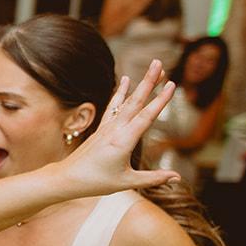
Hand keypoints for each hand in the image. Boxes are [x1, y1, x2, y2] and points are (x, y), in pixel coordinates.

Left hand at [56, 61, 179, 196]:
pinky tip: (126, 80)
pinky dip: (121, 92)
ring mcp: (108, 127)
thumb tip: (177, 177)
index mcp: (123, 141)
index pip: (146, 116)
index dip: (160, 100)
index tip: (172, 84)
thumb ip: (153, 178)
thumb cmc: (96, 182)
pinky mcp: (102, 128)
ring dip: (140, 84)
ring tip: (152, 69)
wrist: (67, 178)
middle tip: (159, 63)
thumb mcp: (127, 182)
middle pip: (136, 101)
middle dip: (149, 81)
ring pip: (127, 101)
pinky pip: (113, 106)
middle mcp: (115, 129)